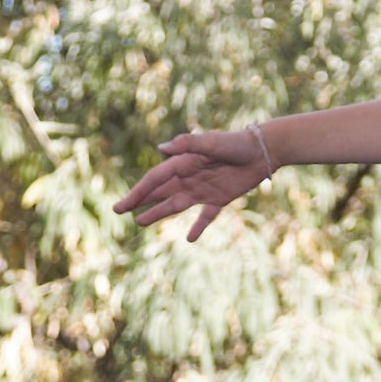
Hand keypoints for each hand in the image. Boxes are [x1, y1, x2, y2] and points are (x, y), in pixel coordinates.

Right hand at [117, 126, 279, 240]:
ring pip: (175, 205)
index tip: (123, 205)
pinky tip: (190, 239)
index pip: (155, 180)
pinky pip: (205, 216)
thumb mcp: (211, 142)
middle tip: (119, 210)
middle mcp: (189, 177)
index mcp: (183, 163)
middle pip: (159, 192)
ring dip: (158, 213)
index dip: (138, 192)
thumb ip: (188, 144)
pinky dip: (198, 227)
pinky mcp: (219, 199)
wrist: (262, 151)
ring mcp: (203, 190)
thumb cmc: (236, 143)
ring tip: (140, 223)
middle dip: (139, 201)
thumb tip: (162, 149)